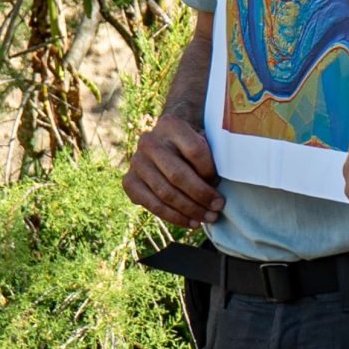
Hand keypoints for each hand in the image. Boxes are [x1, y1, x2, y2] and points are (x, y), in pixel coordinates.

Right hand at [123, 112, 222, 229]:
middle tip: (218, 208)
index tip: (219, 182)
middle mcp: (148, 142)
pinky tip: (191, 222)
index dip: (209, 170)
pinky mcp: (129, 181)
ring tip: (208, 218)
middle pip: (178, 175)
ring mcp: (136, 162)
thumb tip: (215, 185)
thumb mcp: (204, 140)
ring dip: (190, 210)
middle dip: (201, 195)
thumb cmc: (192, 145)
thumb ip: (211, 157)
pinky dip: (174, 217)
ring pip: (165, 193)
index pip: (194, 151)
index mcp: (170, 125)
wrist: (166, 142)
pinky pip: (153, 205)